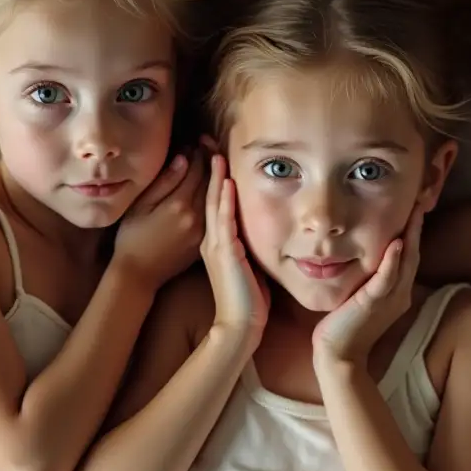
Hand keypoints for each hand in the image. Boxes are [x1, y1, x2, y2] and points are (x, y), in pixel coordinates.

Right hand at [113, 152, 205, 291]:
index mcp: (179, 205)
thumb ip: (164, 182)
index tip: (196, 141)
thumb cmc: (132, 238)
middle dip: (211, 159)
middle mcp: (196, 217)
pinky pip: (215, 212)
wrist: (139, 274)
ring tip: (215, 159)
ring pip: (216, 196)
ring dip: (217, 176)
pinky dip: (216, 196)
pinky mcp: (204, 241)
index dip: (198, 153)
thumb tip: (183, 159)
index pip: (197, 171)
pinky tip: (213, 187)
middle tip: (208, 144)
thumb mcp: (141, 206)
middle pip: (211, 181)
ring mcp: (203, 230)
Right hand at [201, 154, 268, 345]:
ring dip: (215, 178)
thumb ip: (250, 245)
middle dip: (209, 171)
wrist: (239, 326)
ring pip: (214, 204)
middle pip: (210, 198)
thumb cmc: (247, 301)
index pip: (216, 204)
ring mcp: (216, 246)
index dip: (215, 179)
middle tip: (207, 144)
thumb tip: (263, 229)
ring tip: (214, 153)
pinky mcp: (225, 253)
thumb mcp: (249, 266)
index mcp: (217, 243)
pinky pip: (223, 221)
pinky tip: (226, 181)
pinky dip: (224, 200)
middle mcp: (212, 241)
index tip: (217, 156)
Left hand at [311, 202, 424, 366]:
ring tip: (415, 212)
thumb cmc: (346, 326)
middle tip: (420, 201)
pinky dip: (393, 260)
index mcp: (398, 292)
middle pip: (413, 255)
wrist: (339, 354)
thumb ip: (370, 278)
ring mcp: (389, 299)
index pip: (409, 257)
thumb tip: (367, 256)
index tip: (414, 208)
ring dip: (411, 236)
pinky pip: (386, 278)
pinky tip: (397, 242)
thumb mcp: (362, 296)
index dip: (414, 233)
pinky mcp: (374, 303)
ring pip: (405, 263)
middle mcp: (399, 293)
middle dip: (417, 228)